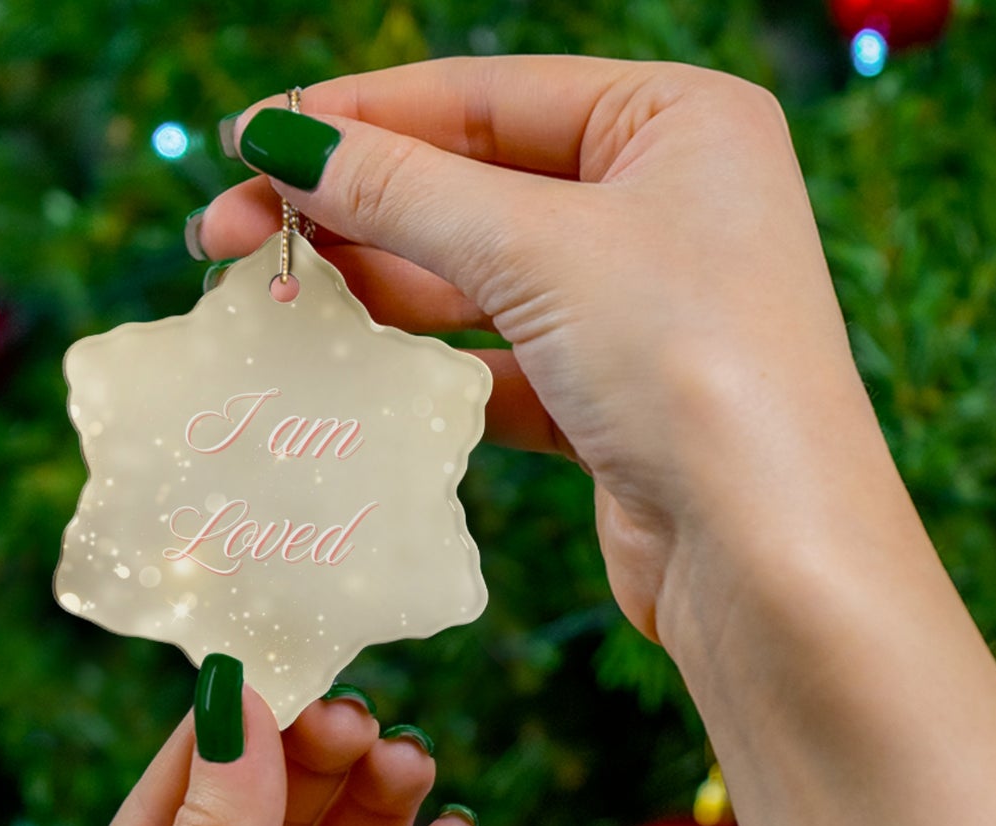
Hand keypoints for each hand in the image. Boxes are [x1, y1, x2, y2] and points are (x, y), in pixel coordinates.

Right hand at [197, 56, 886, 644]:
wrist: (768, 559)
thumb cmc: (690, 366)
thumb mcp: (538, 249)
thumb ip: (403, 190)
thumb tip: (280, 141)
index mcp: (677, 122)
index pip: (485, 97)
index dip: (358, 117)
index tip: (247, 142)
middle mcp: (666, 204)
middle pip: (474, 187)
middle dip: (351, 209)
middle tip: (227, 235)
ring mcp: (641, 308)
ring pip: (480, 279)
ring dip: (378, 289)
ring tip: (273, 299)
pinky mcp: (615, 401)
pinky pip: (500, 363)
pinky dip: (430, 369)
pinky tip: (355, 371)